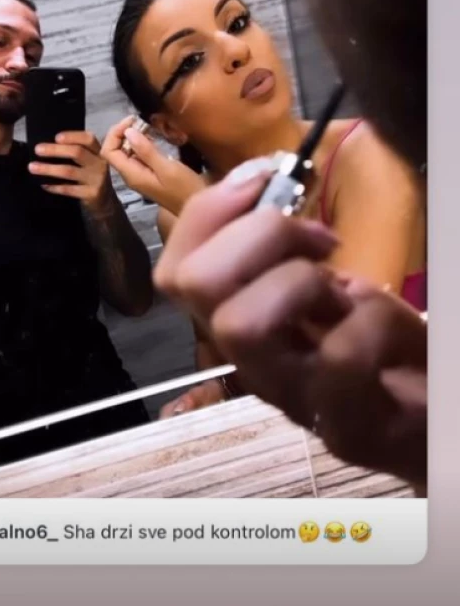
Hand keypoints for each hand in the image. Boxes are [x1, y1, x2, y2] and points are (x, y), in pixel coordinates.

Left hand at [29, 131, 113, 212]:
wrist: (105, 201)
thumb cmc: (90, 176)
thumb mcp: (89, 161)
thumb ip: (76, 152)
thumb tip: (46, 146)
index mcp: (98, 151)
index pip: (88, 139)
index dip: (72, 136)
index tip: (56, 137)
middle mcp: (99, 163)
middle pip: (77, 152)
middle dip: (55, 150)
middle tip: (37, 150)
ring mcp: (96, 179)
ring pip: (69, 171)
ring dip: (49, 168)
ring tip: (32, 167)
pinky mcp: (91, 194)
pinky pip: (69, 189)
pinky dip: (54, 187)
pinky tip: (43, 184)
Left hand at [101, 116, 205, 215]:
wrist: (197, 206)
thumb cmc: (185, 189)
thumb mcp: (167, 168)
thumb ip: (146, 150)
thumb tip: (128, 131)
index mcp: (132, 175)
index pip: (108, 152)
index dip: (115, 133)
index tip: (132, 121)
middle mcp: (131, 175)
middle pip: (116, 151)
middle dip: (124, 133)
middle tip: (142, 121)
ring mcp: (140, 175)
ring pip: (127, 152)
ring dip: (134, 137)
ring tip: (149, 126)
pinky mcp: (149, 174)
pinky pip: (139, 156)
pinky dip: (143, 144)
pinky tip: (154, 138)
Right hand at [155, 172, 426, 485]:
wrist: (432, 414)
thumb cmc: (379, 340)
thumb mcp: (324, 277)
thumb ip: (283, 243)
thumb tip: (260, 178)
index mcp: (240, 323)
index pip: (174, 271)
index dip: (207, 212)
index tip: (265, 180)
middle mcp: (251, 364)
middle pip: (193, 285)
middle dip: (255, 233)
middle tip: (315, 240)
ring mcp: (293, 401)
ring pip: (240, 325)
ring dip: (298, 279)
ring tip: (339, 288)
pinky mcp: (346, 427)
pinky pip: (340, 356)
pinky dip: (371, 318)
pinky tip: (384, 323)